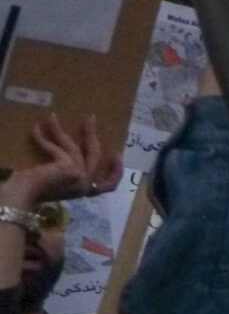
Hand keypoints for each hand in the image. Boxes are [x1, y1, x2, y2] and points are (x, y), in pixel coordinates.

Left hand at [1, 116, 118, 212]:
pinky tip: (36, 127)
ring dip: (59, 130)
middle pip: (93, 155)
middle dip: (91, 135)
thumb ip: (70, 173)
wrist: (26, 197)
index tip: (116, 154)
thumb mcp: (60, 182)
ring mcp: (79, 176)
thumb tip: (72, 152)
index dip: (116, 170)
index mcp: (85, 190)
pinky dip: (42, 137)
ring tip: (51, 116)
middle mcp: (85, 184)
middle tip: (90, 118)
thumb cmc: (40, 193)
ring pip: (72, 147)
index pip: (108, 185)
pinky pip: (54, 147)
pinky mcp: (69, 168)